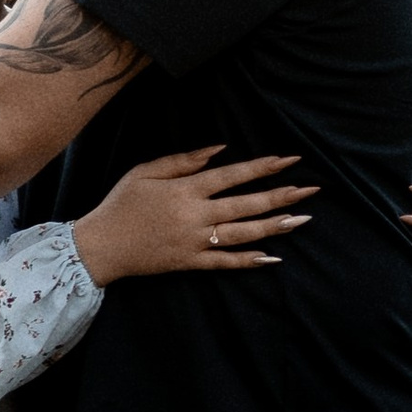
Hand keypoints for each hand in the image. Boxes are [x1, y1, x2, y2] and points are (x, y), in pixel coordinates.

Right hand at [72, 148, 316, 287]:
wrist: (100, 245)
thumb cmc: (121, 204)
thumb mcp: (146, 171)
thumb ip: (184, 160)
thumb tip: (219, 148)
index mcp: (186, 189)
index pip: (233, 175)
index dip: (264, 166)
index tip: (290, 159)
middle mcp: (195, 215)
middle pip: (247, 204)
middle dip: (281, 196)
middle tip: (311, 190)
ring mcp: (195, 241)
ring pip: (243, 233)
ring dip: (274, 226)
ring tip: (302, 219)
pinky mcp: (190, 262)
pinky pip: (225, 262)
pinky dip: (249, 260)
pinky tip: (272, 257)